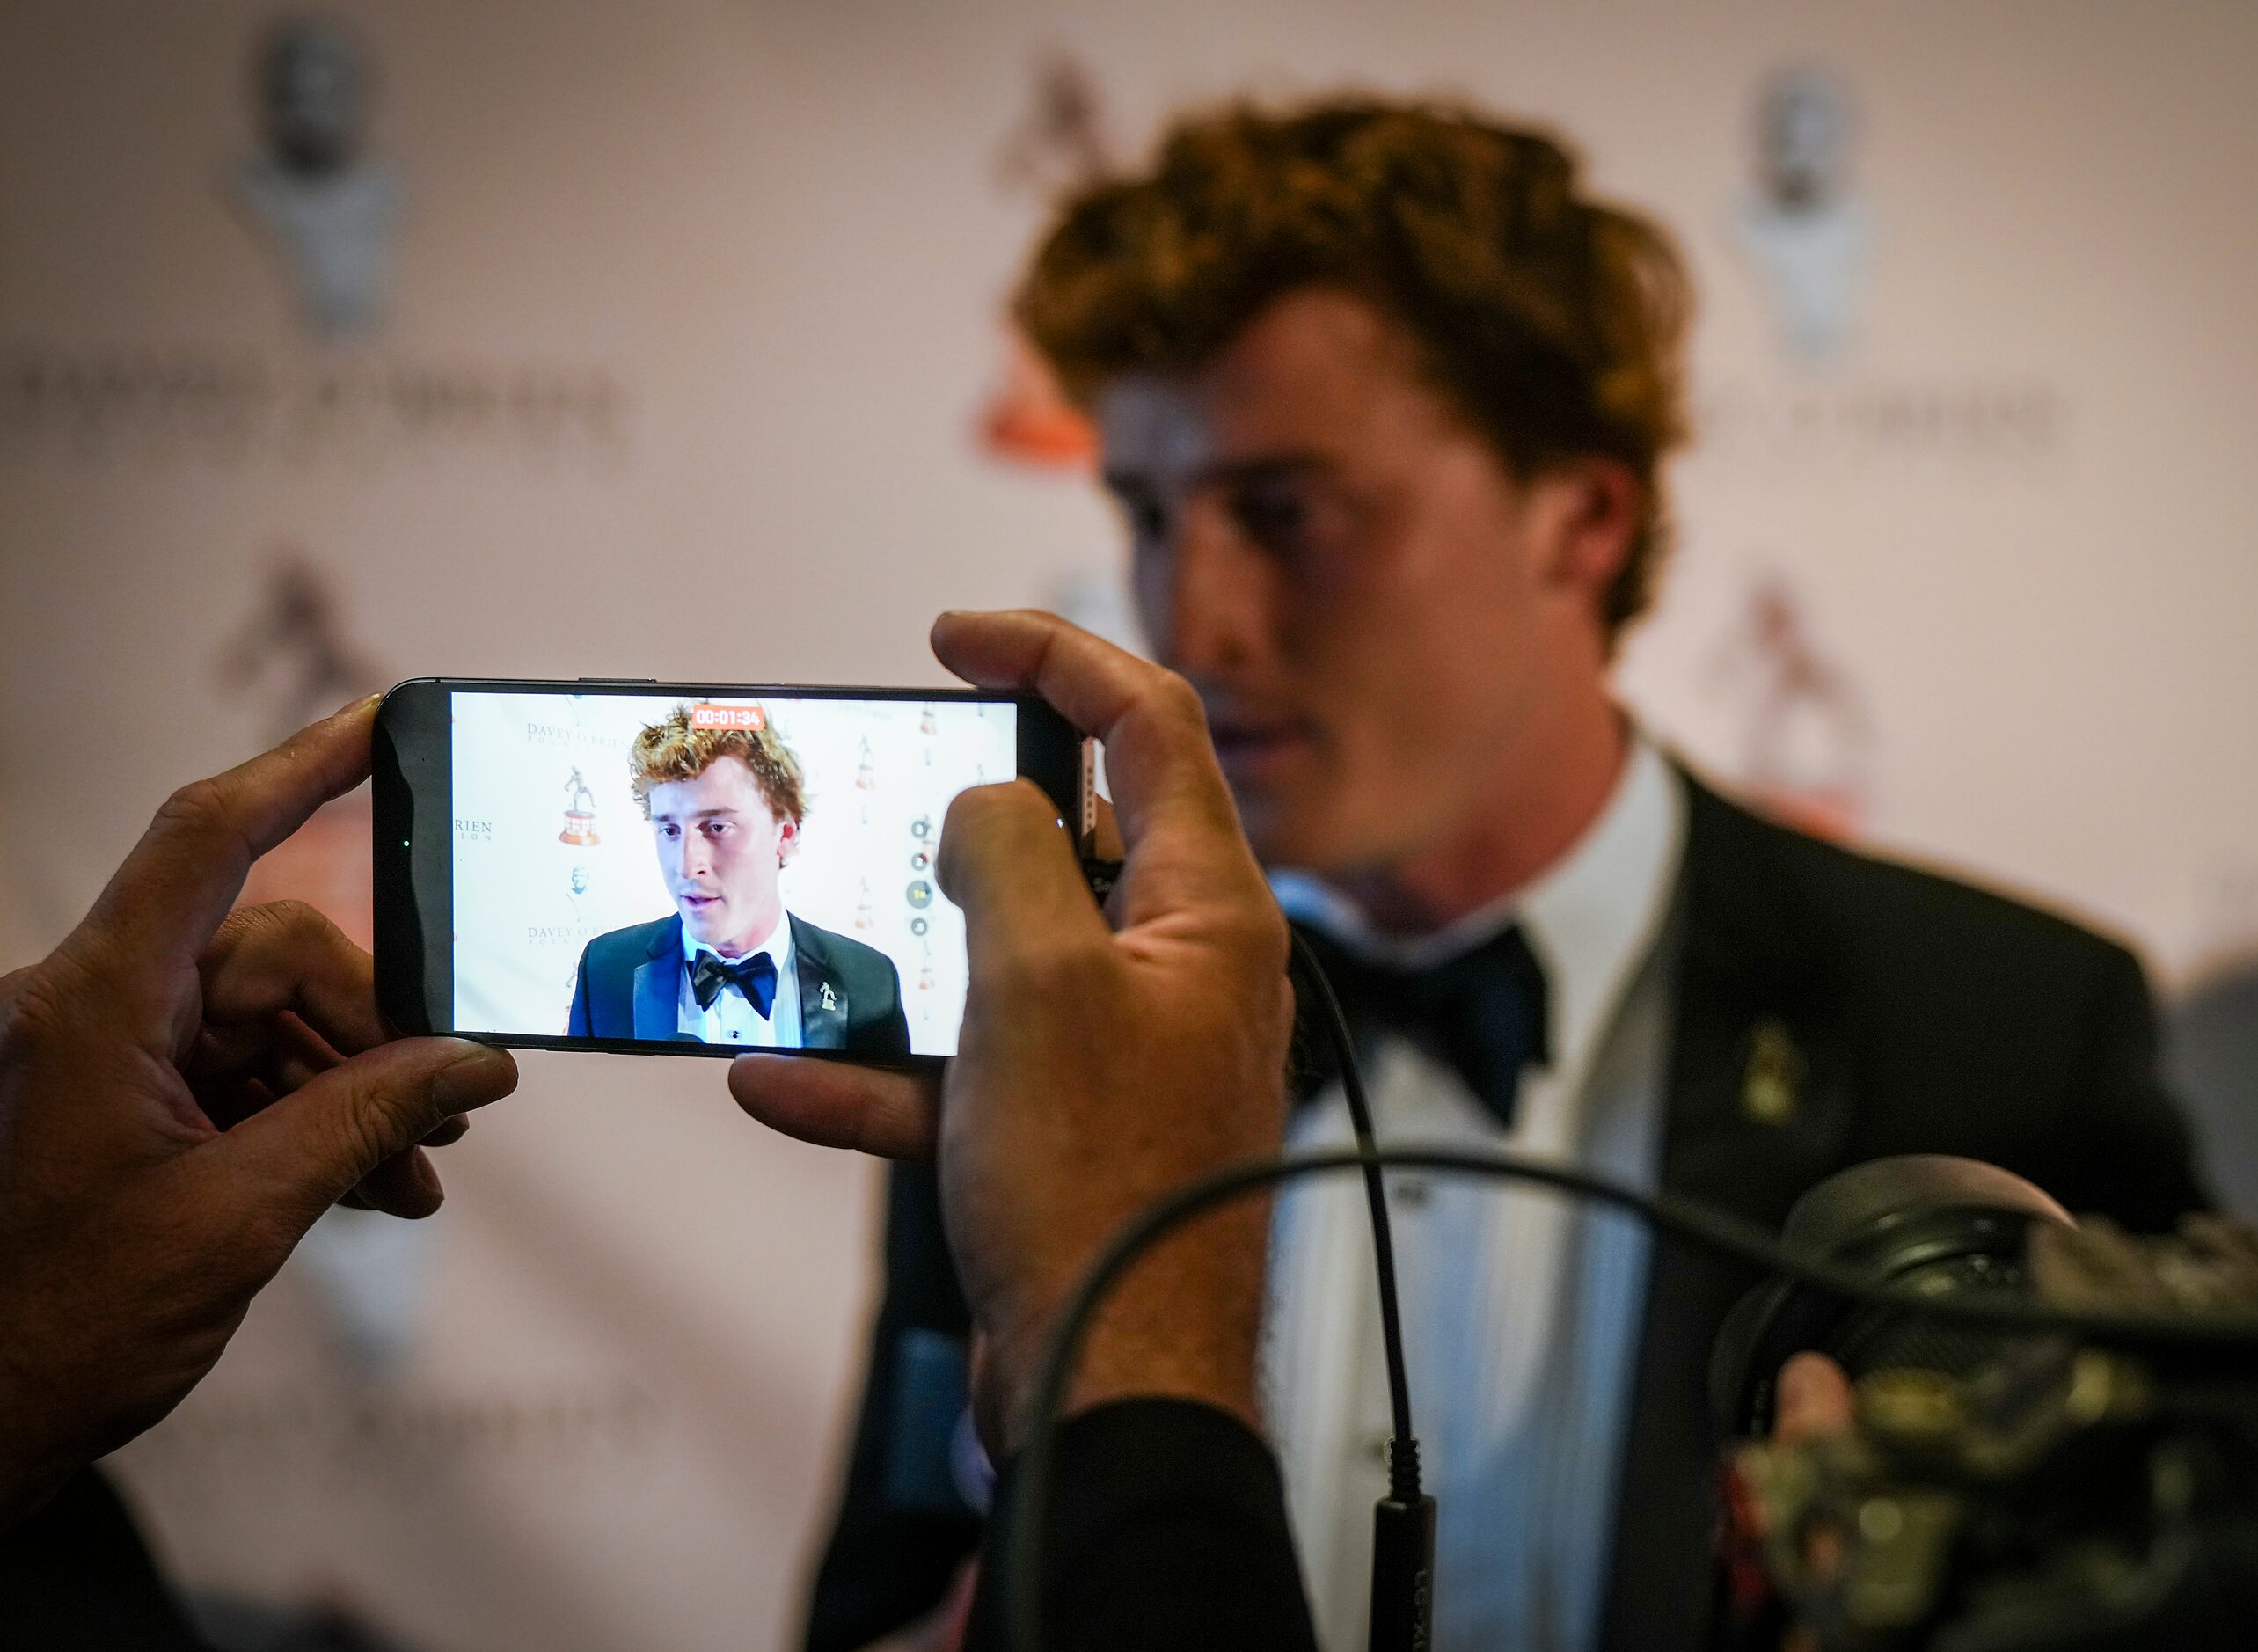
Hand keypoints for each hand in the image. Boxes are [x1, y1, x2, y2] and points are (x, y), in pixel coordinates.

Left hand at [0, 700, 518, 1523]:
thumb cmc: (57, 1327)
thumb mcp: (240, 1217)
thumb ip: (363, 1122)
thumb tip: (473, 1065)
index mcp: (92, 1007)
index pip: (205, 839)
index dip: (299, 767)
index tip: (382, 723)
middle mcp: (88, 1011)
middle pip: (271, 954)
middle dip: (372, 1025)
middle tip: (448, 1104)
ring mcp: (99, 1060)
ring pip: (265, 1023)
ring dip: (352, 1091)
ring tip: (417, 1173)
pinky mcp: (115, 1108)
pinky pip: (237, 1077)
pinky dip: (309, 1122)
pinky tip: (378, 1188)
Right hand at [732, 611, 1292, 1449]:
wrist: (1113, 1389)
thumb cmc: (1102, 1182)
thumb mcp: (1039, 982)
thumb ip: (1010, 857)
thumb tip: (989, 805)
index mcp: (1207, 908)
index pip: (1150, 725)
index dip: (1054, 654)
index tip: (950, 636)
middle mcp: (1176, 969)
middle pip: (1070, 839)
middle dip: (957, 816)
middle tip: (869, 789)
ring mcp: (1121, 1055)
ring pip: (997, 962)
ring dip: (895, 955)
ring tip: (796, 935)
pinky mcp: (1065, 1136)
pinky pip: (960, 1076)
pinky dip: (876, 1073)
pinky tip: (776, 1079)